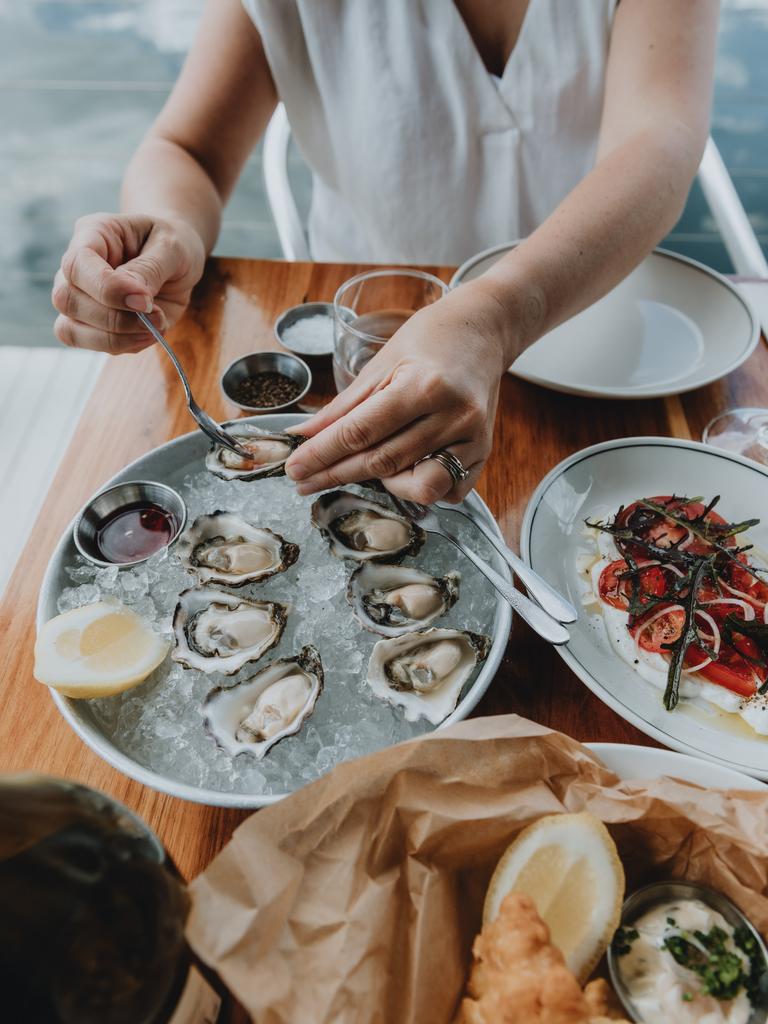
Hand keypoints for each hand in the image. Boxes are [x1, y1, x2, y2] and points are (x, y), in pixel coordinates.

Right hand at [52, 213, 205, 353]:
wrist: (178, 261)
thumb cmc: (172, 245)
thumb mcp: (172, 247)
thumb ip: (150, 269)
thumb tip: (134, 299)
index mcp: (92, 234)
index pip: (76, 265)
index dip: (107, 288)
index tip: (145, 300)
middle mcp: (76, 268)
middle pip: (67, 301)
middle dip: (115, 318)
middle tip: (157, 314)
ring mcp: (79, 298)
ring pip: (72, 330)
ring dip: (118, 338)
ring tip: (156, 326)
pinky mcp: (92, 325)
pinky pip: (94, 345)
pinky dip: (125, 346)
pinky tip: (150, 333)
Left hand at [284, 284, 511, 503]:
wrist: (482, 330)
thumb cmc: (428, 341)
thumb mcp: (381, 364)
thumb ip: (344, 407)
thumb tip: (305, 436)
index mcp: (422, 385)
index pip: (360, 432)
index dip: (322, 454)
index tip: (295, 468)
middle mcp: (452, 414)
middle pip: (384, 461)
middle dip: (337, 474)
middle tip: (305, 481)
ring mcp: (472, 437)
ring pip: (419, 485)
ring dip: (383, 485)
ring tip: (364, 468)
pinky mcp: (484, 451)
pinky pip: (450, 491)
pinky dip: (424, 490)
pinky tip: (406, 474)